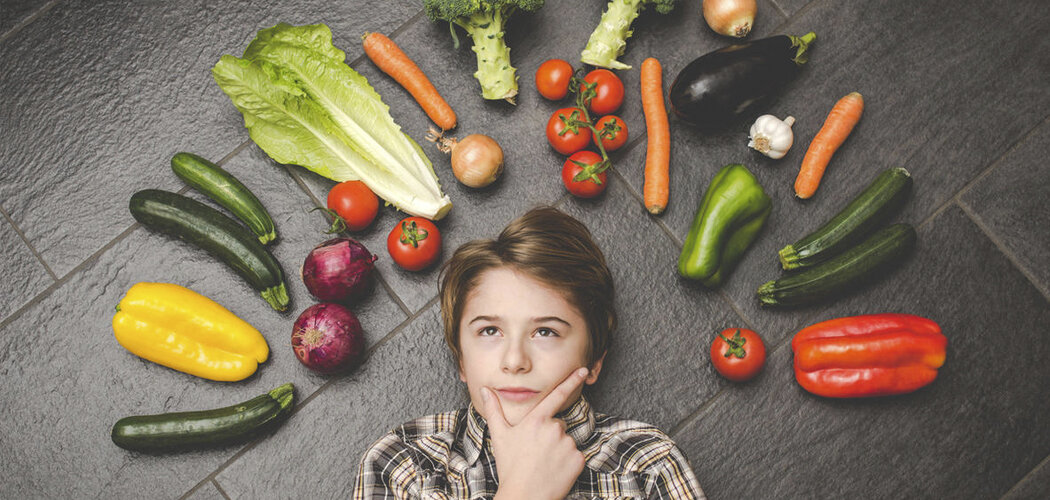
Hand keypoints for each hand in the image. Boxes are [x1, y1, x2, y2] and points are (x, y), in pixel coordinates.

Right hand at [482, 367, 588, 499]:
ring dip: (559, 450)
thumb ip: (494, 410)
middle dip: (550, 435)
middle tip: (536, 452)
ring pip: (567, 441)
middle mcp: (554, 429)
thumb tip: (485, 389)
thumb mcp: (500, 436)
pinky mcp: (578, 459)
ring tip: (544, 464)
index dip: (571, 381)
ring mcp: (568, 444)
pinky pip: (576, 456)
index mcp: (536, 420)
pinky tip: (554, 471)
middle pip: (558, 425)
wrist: (524, 496)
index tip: (583, 370)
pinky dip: (568, 463)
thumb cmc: (510, 466)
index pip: (556, 395)